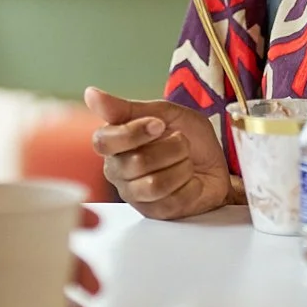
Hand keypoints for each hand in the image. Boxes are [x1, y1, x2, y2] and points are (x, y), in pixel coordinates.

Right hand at [85, 87, 233, 220]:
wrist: (216, 163)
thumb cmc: (188, 137)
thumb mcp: (162, 112)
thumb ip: (126, 108)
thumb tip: (90, 94)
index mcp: (113, 143)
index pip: (104, 142)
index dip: (133, 133)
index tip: (159, 124)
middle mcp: (117, 171)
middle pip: (136, 163)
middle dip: (171, 148)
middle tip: (181, 142)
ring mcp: (135, 195)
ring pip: (155, 184)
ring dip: (182, 167)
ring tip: (186, 162)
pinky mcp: (156, 213)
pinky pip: (173, 200)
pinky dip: (191, 186)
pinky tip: (190, 180)